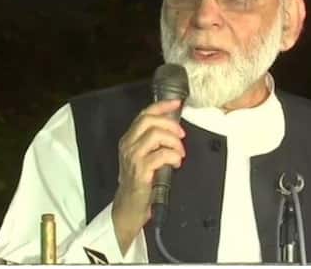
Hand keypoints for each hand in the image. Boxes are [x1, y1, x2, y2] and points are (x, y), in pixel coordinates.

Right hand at [111, 99, 185, 254]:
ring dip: (174, 142)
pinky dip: (173, 156)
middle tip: (181, 135)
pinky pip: (161, 154)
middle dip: (171, 124)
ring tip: (179, 153)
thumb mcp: (144, 156)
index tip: (177, 103)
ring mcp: (133, 157)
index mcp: (129, 138)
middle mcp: (128, 144)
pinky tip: (176, 163)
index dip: (162, 106)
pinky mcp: (140, 171)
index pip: (144, 114)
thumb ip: (154, 142)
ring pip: (156, 135)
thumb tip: (174, 127)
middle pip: (150, 121)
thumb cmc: (141, 181)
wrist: (129, 207)